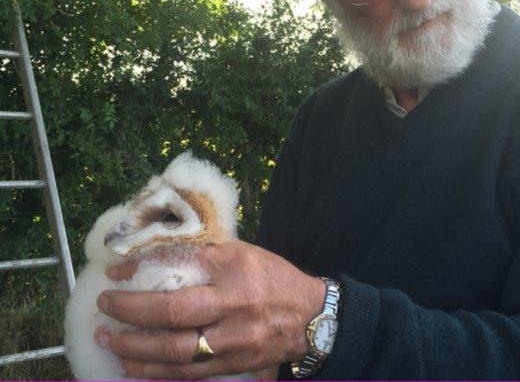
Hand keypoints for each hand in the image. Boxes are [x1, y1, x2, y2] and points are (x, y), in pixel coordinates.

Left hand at [95, 240, 325, 378]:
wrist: (310, 316)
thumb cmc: (274, 277)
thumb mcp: (243, 254)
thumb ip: (205, 256)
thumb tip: (160, 258)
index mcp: (235, 271)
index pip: (182, 267)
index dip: (144, 270)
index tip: (117, 271)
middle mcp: (234, 307)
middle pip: (174, 314)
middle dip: (132, 312)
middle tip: (104, 306)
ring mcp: (233, 342)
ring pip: (176, 352)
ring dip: (136, 348)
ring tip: (108, 341)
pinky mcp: (232, 366)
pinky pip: (189, 374)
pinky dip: (156, 373)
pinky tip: (133, 368)